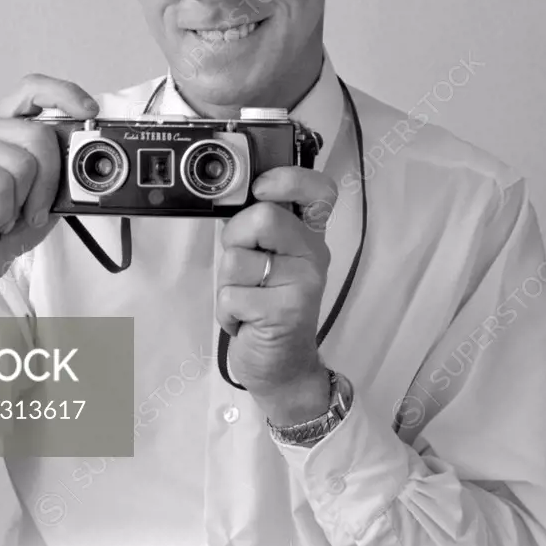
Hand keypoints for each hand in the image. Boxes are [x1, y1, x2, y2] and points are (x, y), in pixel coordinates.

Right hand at [0, 73, 98, 326]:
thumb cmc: (3, 229)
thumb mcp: (46, 192)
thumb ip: (62, 166)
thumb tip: (91, 149)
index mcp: (0, 126)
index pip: (33, 89)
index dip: (64, 94)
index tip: (90, 112)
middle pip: (39, 135)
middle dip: (47, 183)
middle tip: (29, 210)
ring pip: (22, 162)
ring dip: (21, 203)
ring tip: (1, 215)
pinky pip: (0, 183)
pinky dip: (1, 212)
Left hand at [216, 166, 338, 424]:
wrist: (283, 366)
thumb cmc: (267, 305)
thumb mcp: (268, 259)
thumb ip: (258, 228)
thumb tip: (230, 196)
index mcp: (309, 234)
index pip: (319, 190)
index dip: (289, 178)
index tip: (261, 187)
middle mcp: (313, 254)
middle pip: (263, 217)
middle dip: (235, 240)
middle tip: (245, 267)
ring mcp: (303, 283)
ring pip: (237, 258)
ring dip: (228, 281)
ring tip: (247, 298)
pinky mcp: (284, 312)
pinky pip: (231, 293)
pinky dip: (227, 309)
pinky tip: (246, 320)